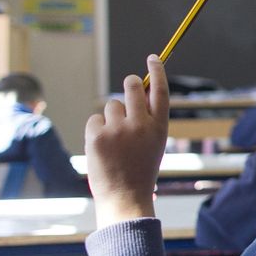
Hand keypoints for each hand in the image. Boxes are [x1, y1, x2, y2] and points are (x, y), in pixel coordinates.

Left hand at [85, 55, 169, 227]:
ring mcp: (118, 129)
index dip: (157, 71)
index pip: (160, 91)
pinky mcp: (97, 135)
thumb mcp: (153, 144)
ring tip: (115, 141)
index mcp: (160, 128)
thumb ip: (148, 120)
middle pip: (133, 87)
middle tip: (129, 84)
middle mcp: (141, 125)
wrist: (124, 197)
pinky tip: (103, 148)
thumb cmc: (140, 171)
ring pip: (112, 106)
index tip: (153, 57)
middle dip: (130, 83)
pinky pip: (95, 120)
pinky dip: (97, 130)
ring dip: (112, 117)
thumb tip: (137, 90)